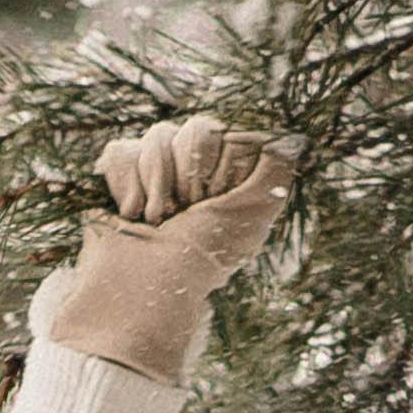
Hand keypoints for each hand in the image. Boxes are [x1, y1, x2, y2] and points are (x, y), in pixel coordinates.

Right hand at [38, 118, 299, 386]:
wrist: (143, 285)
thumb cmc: (200, 255)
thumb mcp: (250, 214)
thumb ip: (275, 171)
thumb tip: (292, 138)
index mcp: (229, 178)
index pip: (221, 131)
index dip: (213, 164)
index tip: (211, 202)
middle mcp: (196, 172)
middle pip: (189, 128)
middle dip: (186, 175)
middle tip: (184, 213)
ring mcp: (158, 173)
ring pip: (155, 136)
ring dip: (156, 183)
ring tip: (157, 221)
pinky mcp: (122, 179)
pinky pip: (120, 151)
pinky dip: (126, 185)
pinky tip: (131, 215)